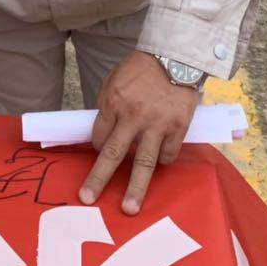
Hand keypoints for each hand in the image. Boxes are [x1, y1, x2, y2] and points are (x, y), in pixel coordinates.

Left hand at [79, 51, 200, 214]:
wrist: (175, 57)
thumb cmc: (141, 69)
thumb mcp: (114, 80)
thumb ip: (107, 106)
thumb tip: (102, 133)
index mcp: (113, 101)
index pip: (98, 136)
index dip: (97, 147)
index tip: (101, 150)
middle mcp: (133, 115)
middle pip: (112, 154)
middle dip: (98, 179)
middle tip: (87, 198)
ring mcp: (157, 124)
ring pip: (143, 163)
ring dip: (136, 188)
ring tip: (130, 208)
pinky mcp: (178, 127)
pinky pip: (167, 154)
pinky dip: (162, 160)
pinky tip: (159, 160)